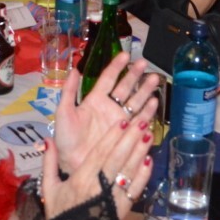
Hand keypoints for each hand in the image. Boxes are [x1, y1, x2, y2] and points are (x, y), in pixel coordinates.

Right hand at [39, 105, 153, 219]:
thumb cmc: (59, 215)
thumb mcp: (48, 188)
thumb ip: (49, 162)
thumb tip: (48, 139)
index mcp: (80, 180)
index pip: (99, 153)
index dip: (112, 136)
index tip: (122, 121)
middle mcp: (98, 187)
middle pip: (117, 158)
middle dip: (130, 138)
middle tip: (141, 121)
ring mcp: (112, 198)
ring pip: (128, 171)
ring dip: (139, 152)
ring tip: (148, 135)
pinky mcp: (122, 209)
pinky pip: (135, 190)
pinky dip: (143, 175)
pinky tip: (149, 161)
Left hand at [53, 53, 158, 176]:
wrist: (73, 165)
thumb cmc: (67, 140)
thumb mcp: (64, 113)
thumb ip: (69, 91)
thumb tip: (74, 68)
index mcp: (94, 100)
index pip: (108, 78)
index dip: (116, 66)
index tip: (126, 55)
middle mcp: (109, 107)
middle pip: (125, 87)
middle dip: (135, 75)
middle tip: (145, 64)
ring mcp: (119, 120)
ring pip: (135, 101)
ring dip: (145, 90)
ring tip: (155, 80)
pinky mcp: (126, 134)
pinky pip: (139, 120)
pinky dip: (147, 112)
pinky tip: (154, 103)